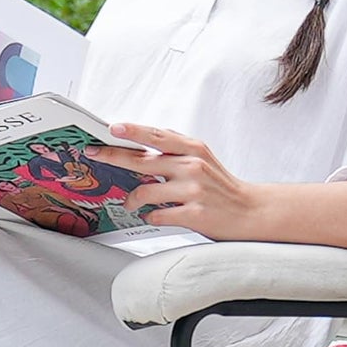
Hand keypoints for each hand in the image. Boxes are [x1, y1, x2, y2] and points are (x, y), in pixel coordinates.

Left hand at [87, 121, 346, 247]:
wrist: (252, 213)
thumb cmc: (223, 188)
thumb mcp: (204, 160)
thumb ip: (176, 152)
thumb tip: (140, 149)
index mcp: (194, 149)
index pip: (156, 135)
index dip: (132, 131)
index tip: (111, 128)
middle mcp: (192, 166)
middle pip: (141, 160)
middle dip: (112, 158)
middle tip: (94, 155)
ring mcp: (193, 191)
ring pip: (145, 193)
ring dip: (132, 200)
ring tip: (131, 203)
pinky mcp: (193, 215)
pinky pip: (157, 216)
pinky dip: (151, 217)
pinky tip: (154, 217)